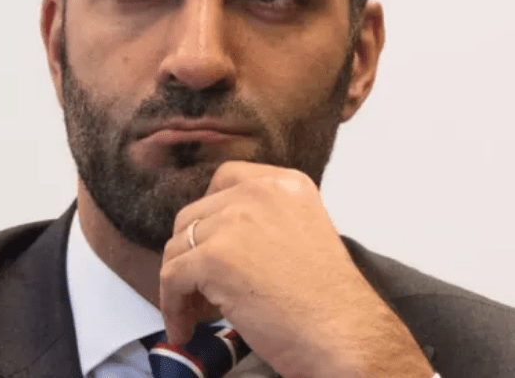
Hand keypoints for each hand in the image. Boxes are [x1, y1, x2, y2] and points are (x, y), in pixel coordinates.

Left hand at [159, 161, 433, 377]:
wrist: (343, 335)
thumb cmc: (327, 302)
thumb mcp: (302, 234)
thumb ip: (263, 223)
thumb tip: (212, 238)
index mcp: (286, 183)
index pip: (225, 180)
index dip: (210, 215)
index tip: (208, 245)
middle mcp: (259, 192)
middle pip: (195, 215)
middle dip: (192, 255)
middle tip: (201, 293)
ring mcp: (234, 221)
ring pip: (178, 248)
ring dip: (180, 284)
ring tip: (196, 314)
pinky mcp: (213, 257)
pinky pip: (172, 278)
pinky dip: (172, 306)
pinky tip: (186, 328)